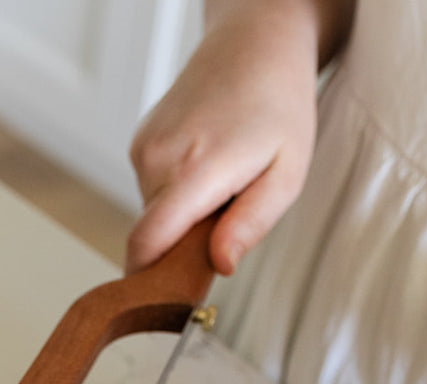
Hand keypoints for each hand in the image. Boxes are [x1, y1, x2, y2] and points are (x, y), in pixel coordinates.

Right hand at [126, 3, 323, 274]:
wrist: (255, 42)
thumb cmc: (280, 106)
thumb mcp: (287, 174)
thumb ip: (251, 224)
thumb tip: (219, 265)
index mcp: (195, 170)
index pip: (146, 243)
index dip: (147, 279)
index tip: (162, 298)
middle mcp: (159, 159)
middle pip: (153, 236)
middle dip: (182, 243)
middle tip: (225, 218)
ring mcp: (144, 148)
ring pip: (153, 214)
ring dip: (183, 214)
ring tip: (221, 181)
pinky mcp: (139, 143)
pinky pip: (152, 190)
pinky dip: (176, 192)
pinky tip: (205, 162)